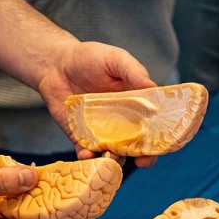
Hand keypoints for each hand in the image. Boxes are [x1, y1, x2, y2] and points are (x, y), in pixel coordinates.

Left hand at [35, 41, 159, 167]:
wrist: (56, 64)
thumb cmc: (89, 58)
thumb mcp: (115, 59)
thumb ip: (134, 71)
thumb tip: (153, 87)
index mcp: (137, 104)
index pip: (154, 126)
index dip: (161, 138)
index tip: (163, 146)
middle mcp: (122, 122)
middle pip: (138, 146)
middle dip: (143, 157)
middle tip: (142, 161)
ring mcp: (102, 132)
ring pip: (114, 154)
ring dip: (115, 160)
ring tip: (112, 157)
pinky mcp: (81, 137)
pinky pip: (87, 153)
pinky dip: (88, 158)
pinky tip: (87, 154)